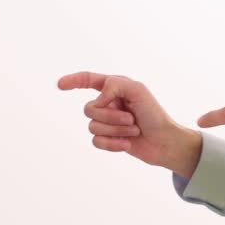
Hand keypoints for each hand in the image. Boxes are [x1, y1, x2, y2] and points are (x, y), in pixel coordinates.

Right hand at [57, 71, 196, 172]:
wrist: (165, 141)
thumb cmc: (154, 113)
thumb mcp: (138, 90)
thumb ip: (114, 85)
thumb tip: (98, 100)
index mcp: (114, 87)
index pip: (88, 80)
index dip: (73, 81)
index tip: (60, 85)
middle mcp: (107, 103)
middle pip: (89, 108)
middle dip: (111, 115)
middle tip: (132, 117)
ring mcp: (106, 122)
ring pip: (92, 126)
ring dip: (115, 129)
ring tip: (133, 129)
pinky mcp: (108, 140)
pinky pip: (96, 142)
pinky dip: (113, 143)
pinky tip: (127, 144)